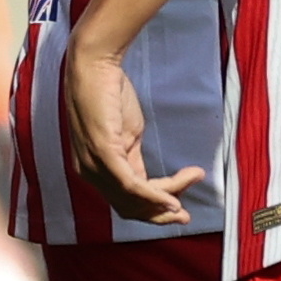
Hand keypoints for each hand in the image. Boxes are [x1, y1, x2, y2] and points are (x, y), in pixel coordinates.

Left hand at [62, 41, 202, 226]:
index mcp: (95, 170)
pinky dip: (154, 195)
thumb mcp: (127, 134)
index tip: (181, 205)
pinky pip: (131, 185)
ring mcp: (94, 164)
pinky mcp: (102, 152)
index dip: (154, 209)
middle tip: (186, 216)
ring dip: (165, 201)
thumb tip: (151, 180)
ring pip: (133, 199)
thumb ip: (134, 159)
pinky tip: (173, 199)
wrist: (96, 65)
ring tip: (190, 190)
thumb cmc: (110, 93)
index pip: (126, 202)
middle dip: (160, 215)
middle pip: (130, 208)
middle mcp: (90, 173)